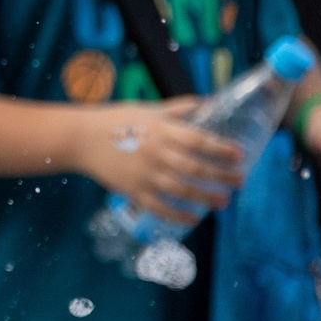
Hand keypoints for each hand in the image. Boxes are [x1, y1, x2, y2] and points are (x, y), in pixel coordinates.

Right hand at [75, 98, 246, 229]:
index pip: (199, 140)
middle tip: (240, 181)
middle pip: (196, 168)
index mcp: (161, 131)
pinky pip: (160, 207)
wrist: (79, 138)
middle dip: (222, 176)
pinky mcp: (133, 190)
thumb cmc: (115, 120)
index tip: (240, 155)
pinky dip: (178, 215)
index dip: (222, 149)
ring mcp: (144, 174)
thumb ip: (179, 108)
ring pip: (183, 190)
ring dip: (206, 197)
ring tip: (223, 201)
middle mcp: (156, 153)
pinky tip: (193, 218)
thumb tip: (211, 102)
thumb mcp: (147, 108)